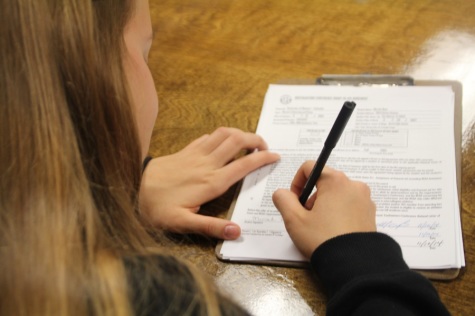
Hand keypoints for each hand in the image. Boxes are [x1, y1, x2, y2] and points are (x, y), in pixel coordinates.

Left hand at [140, 127, 279, 239]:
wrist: (131, 189)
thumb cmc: (157, 208)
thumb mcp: (183, 223)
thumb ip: (210, 226)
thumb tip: (235, 231)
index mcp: (211, 182)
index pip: (244, 164)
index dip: (262, 158)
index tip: (274, 157)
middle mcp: (207, 164)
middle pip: (237, 141)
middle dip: (255, 139)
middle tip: (264, 147)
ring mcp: (195, 154)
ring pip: (223, 133)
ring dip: (239, 133)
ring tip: (248, 141)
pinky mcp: (185, 150)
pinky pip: (207, 136)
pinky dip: (220, 136)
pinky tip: (222, 142)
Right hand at [272, 163, 375, 258]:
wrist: (353, 265)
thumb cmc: (323, 239)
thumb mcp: (294, 219)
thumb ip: (283, 199)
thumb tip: (283, 193)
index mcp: (336, 181)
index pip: (310, 167)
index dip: (297, 182)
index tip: (295, 201)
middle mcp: (354, 185)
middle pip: (324, 181)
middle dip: (311, 196)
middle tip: (306, 218)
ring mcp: (365, 200)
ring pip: (337, 194)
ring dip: (324, 205)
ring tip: (319, 227)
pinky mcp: (370, 214)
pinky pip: (350, 206)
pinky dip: (339, 213)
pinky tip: (333, 231)